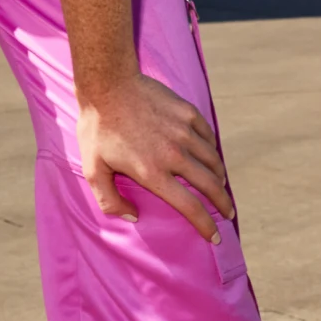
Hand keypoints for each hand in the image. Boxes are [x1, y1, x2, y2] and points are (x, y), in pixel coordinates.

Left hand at [76, 71, 232, 242]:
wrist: (108, 85)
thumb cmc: (97, 128)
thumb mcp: (93, 169)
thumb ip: (110, 201)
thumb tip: (133, 217)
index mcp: (153, 173)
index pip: (190, 206)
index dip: (205, 225)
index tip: (214, 236)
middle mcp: (174, 155)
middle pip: (211, 186)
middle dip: (223, 204)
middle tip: (228, 213)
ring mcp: (183, 132)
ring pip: (213, 161)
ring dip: (220, 178)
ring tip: (220, 186)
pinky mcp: (187, 113)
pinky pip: (208, 137)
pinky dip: (212, 150)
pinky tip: (210, 155)